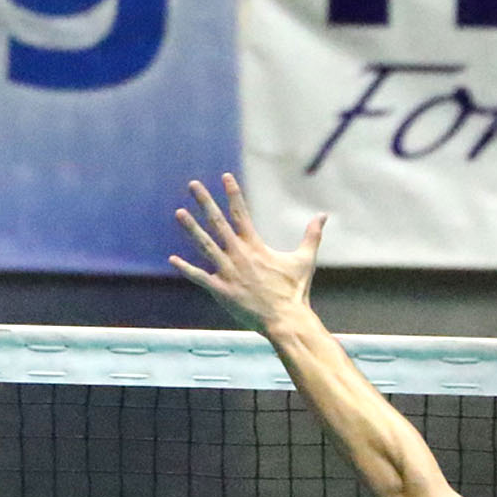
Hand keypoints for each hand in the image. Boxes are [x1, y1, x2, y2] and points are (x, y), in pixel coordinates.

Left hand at [168, 174, 324, 332]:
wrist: (286, 320)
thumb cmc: (295, 290)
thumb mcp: (305, 259)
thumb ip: (311, 235)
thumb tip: (323, 215)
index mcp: (256, 246)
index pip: (241, 213)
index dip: (233, 194)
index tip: (225, 177)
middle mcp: (239, 255)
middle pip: (218, 223)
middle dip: (205, 202)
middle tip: (193, 184)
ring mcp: (228, 272)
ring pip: (205, 245)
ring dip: (191, 229)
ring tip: (178, 212)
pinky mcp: (221, 290)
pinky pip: (199, 277)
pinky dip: (185, 268)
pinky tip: (172, 259)